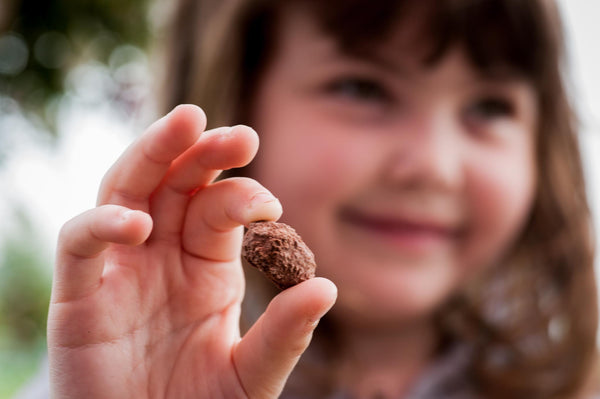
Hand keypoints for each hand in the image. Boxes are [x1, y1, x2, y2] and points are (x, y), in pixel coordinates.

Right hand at [47, 105, 336, 397]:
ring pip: (126, 191)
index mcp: (205, 264)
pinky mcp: (79, 300)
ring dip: (152, 153)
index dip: (241, 194)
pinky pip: (79, 245)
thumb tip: (327, 287)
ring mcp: (120, 271)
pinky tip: (137, 223)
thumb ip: (284, 335)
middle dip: (201, 151)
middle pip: (173, 182)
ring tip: (185, 122)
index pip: (218, 207)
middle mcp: (162, 255)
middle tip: (240, 133)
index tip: (270, 204)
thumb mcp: (251, 375)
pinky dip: (101, 225)